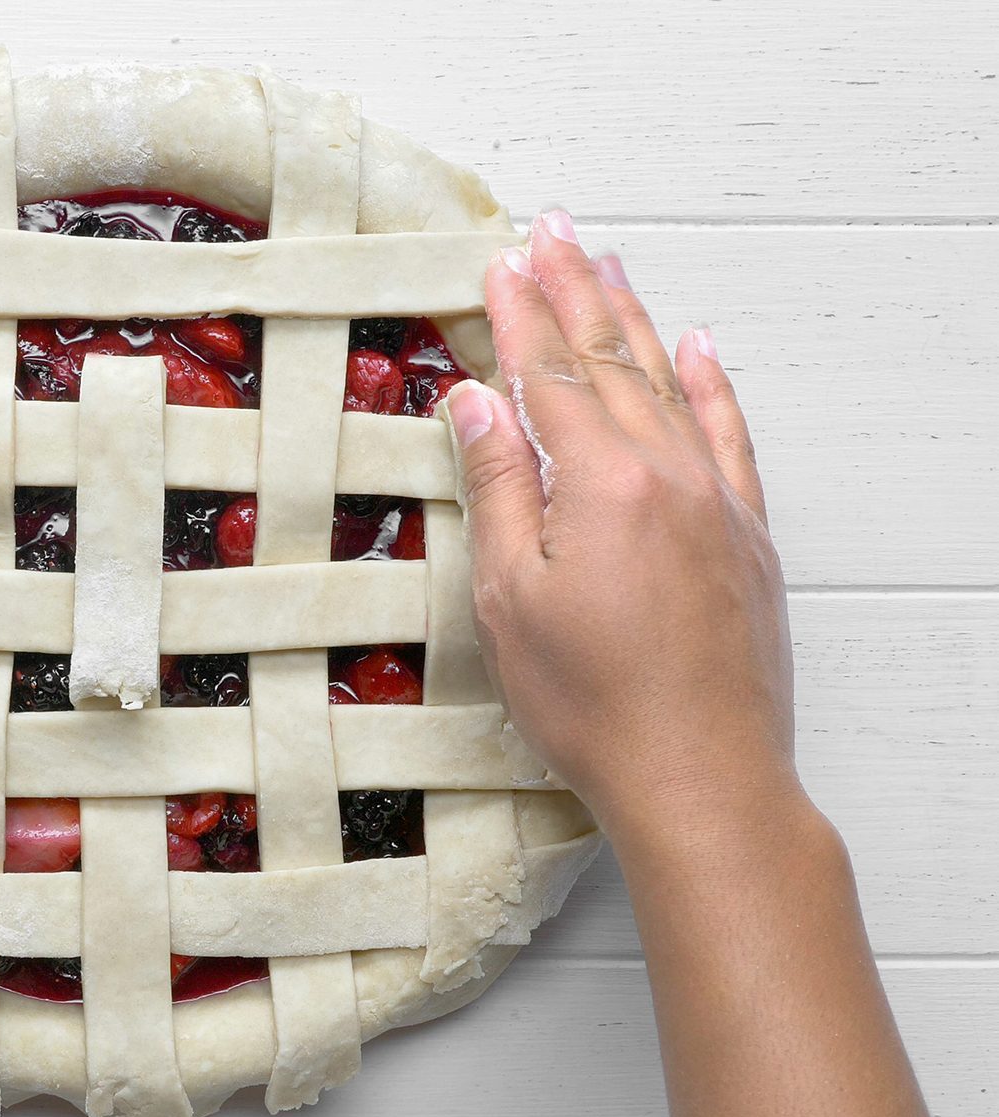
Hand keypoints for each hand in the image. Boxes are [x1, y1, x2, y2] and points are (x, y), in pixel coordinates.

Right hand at [445, 210, 795, 847]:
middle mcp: (668, 475)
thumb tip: (479, 404)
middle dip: (573, 290)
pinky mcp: (746, 536)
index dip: (519, 313)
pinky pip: (730, 435)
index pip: (549, 375)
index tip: (501, 261)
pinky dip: (711, 385)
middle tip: (552, 231)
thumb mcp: (510, 600)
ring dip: (634, 320)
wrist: (701, 776)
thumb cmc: (594, 704)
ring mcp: (716, 501)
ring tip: (609, 265)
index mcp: (601, 484)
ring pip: (669, 384)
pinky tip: (698, 349)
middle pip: (611, 361)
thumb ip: (500, 490)